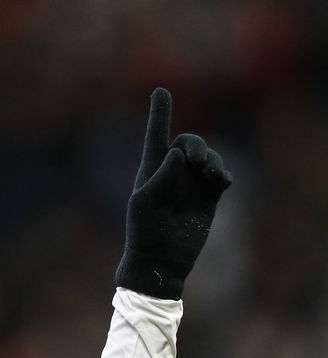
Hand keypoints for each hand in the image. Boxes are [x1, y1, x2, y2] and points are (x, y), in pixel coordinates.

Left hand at [116, 88, 231, 299]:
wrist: (162, 258)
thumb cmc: (144, 231)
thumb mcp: (145, 204)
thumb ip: (160, 177)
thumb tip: (176, 153)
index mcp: (151, 169)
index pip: (156, 136)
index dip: (159, 114)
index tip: (161, 91)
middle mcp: (172, 172)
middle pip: (187, 142)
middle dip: (195, 144)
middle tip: (196, 159)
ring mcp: (191, 183)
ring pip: (207, 157)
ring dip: (211, 159)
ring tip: (211, 173)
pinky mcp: (208, 196)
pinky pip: (220, 175)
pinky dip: (222, 173)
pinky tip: (220, 180)